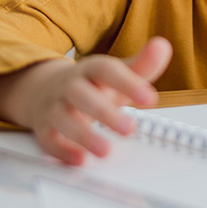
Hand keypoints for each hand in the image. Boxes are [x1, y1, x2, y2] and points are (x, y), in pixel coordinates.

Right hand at [3, 37, 171, 164]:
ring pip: (62, 119)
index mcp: (90, 70)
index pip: (105, 70)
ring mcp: (54, 107)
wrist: (44, 89)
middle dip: (104, 112)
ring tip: (106, 152)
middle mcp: (69, 86)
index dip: (127, 82)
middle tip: (130, 129)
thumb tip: (162, 47)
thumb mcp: (116, 74)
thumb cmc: (91, 85)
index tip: (150, 98)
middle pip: (80, 94)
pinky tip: (80, 160)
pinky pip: (48, 140)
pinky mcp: (44, 129)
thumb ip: (141, 65)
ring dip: (83, 135)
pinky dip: (61, 151)